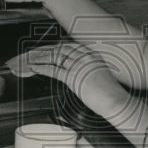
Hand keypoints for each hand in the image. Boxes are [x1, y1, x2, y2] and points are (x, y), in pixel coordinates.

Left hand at [14, 42, 130, 118]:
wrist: (115, 100)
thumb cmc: (110, 93)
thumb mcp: (101, 76)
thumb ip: (89, 71)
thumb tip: (80, 75)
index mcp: (92, 55)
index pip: (71, 46)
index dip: (57, 46)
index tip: (50, 48)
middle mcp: (85, 57)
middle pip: (61, 49)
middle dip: (47, 50)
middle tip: (36, 52)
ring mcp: (79, 66)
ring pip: (55, 57)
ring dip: (41, 57)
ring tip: (32, 59)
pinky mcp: (73, 77)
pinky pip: (54, 70)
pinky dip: (42, 67)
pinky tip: (35, 68)